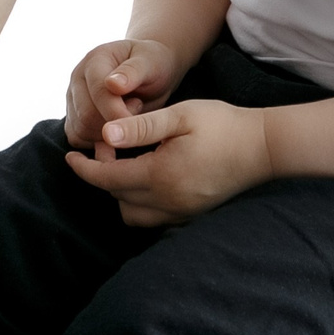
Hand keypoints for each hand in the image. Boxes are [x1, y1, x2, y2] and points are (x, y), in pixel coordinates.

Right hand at [63, 38, 180, 149]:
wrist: (150, 72)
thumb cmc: (152, 64)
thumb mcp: (150, 62)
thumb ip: (132, 72)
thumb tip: (112, 84)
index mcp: (95, 60)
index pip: (98, 93)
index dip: (118, 112)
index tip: (138, 122)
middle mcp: (78, 78)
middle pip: (86, 116)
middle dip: (114, 124)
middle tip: (137, 114)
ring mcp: (73, 98)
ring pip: (81, 130)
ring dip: (108, 134)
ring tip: (128, 117)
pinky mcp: (74, 116)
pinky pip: (78, 138)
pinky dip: (98, 142)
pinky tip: (119, 132)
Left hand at [63, 99, 274, 226]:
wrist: (264, 147)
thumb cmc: (222, 124)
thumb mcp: (180, 116)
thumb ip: (140, 127)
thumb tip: (105, 135)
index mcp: (161, 176)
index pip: (108, 179)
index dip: (84, 168)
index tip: (69, 156)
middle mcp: (168, 202)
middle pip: (117, 198)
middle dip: (103, 175)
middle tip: (110, 146)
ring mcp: (181, 213)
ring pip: (132, 215)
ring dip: (120, 193)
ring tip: (126, 164)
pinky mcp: (192, 215)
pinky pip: (153, 218)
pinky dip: (139, 202)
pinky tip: (146, 178)